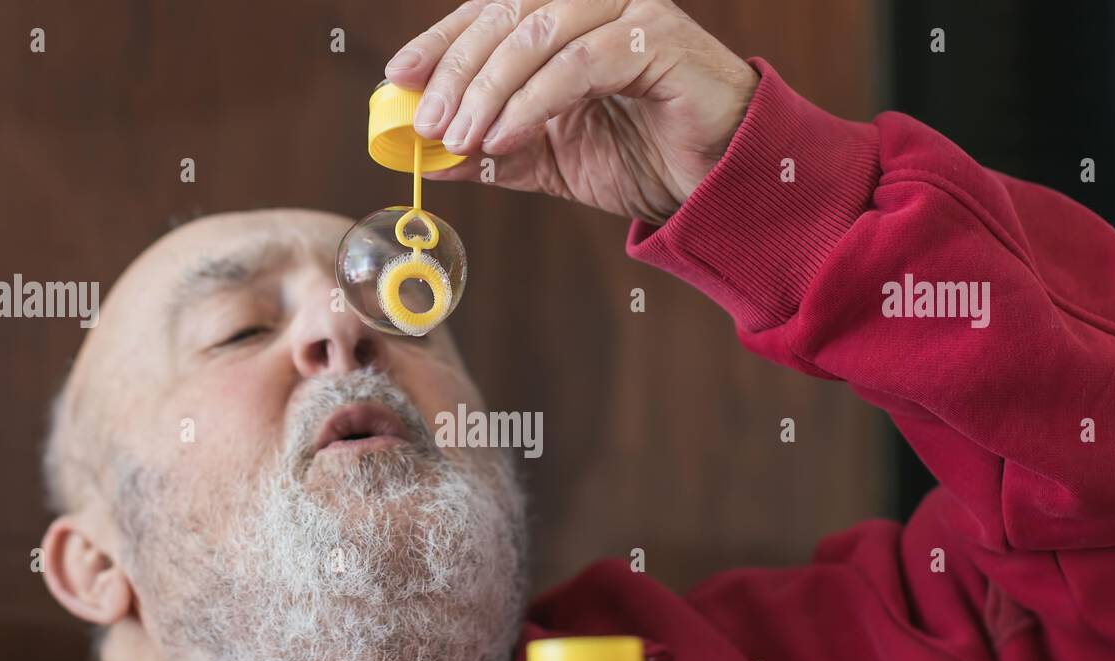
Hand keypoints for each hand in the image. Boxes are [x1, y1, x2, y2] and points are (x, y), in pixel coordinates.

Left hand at [385, 0, 758, 225]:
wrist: (714, 187)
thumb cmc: (639, 160)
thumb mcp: (548, 159)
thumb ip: (493, 151)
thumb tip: (427, 157)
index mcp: (568, 17)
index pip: (491, 12)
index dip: (442, 40)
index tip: (400, 76)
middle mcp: (598, 1)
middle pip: (507, 15)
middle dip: (458, 71)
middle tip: (427, 123)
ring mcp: (632, 11)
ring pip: (539, 33)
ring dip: (490, 89)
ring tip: (460, 138)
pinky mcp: (660, 39)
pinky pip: (580, 62)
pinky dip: (533, 101)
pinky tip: (503, 135)